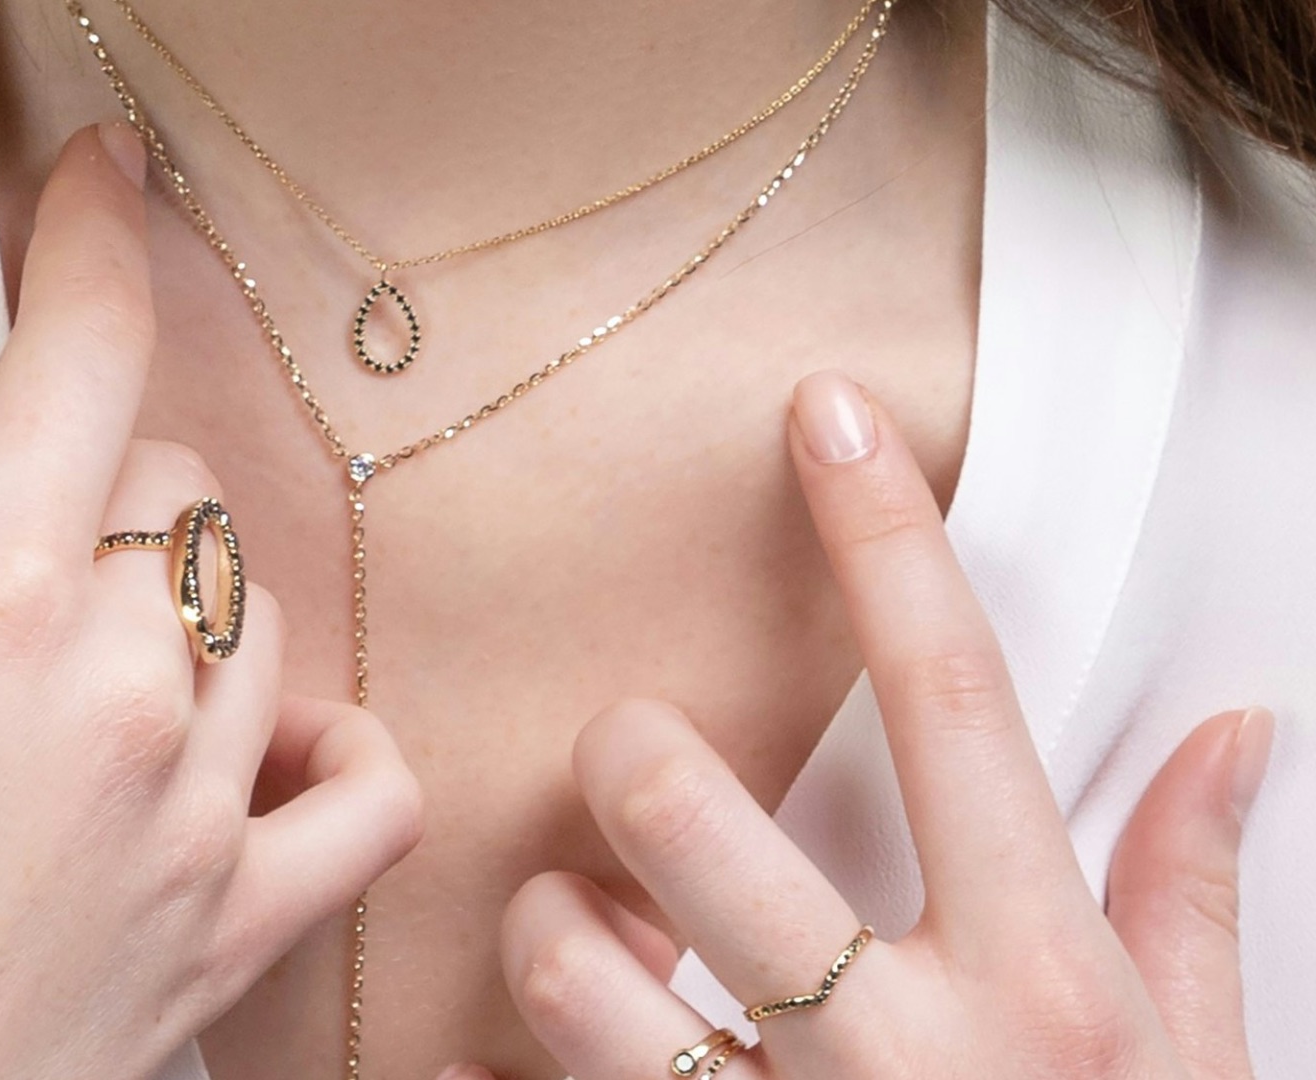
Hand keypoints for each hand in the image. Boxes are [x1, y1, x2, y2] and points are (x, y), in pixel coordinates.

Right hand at [0, 123, 421, 1079]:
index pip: (78, 365)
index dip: (93, 244)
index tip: (99, 187)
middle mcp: (119, 706)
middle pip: (175, 489)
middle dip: (93, 478)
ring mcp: (195, 821)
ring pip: (258, 615)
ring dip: (182, 601)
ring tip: (74, 660)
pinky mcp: (234, 932)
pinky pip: (370, 796)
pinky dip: (332, 750)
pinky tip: (254, 750)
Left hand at [471, 371, 1269, 1079]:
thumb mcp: (1196, 1070)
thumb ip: (1196, 896)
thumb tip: (1239, 734)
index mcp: (1041, 980)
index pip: (956, 702)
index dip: (886, 540)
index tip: (820, 411)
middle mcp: (906, 1050)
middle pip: (690, 817)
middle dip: (632, 763)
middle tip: (633, 771)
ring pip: (574, 972)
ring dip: (551, 935)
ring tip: (582, 942)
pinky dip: (500, 1076)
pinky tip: (513, 1062)